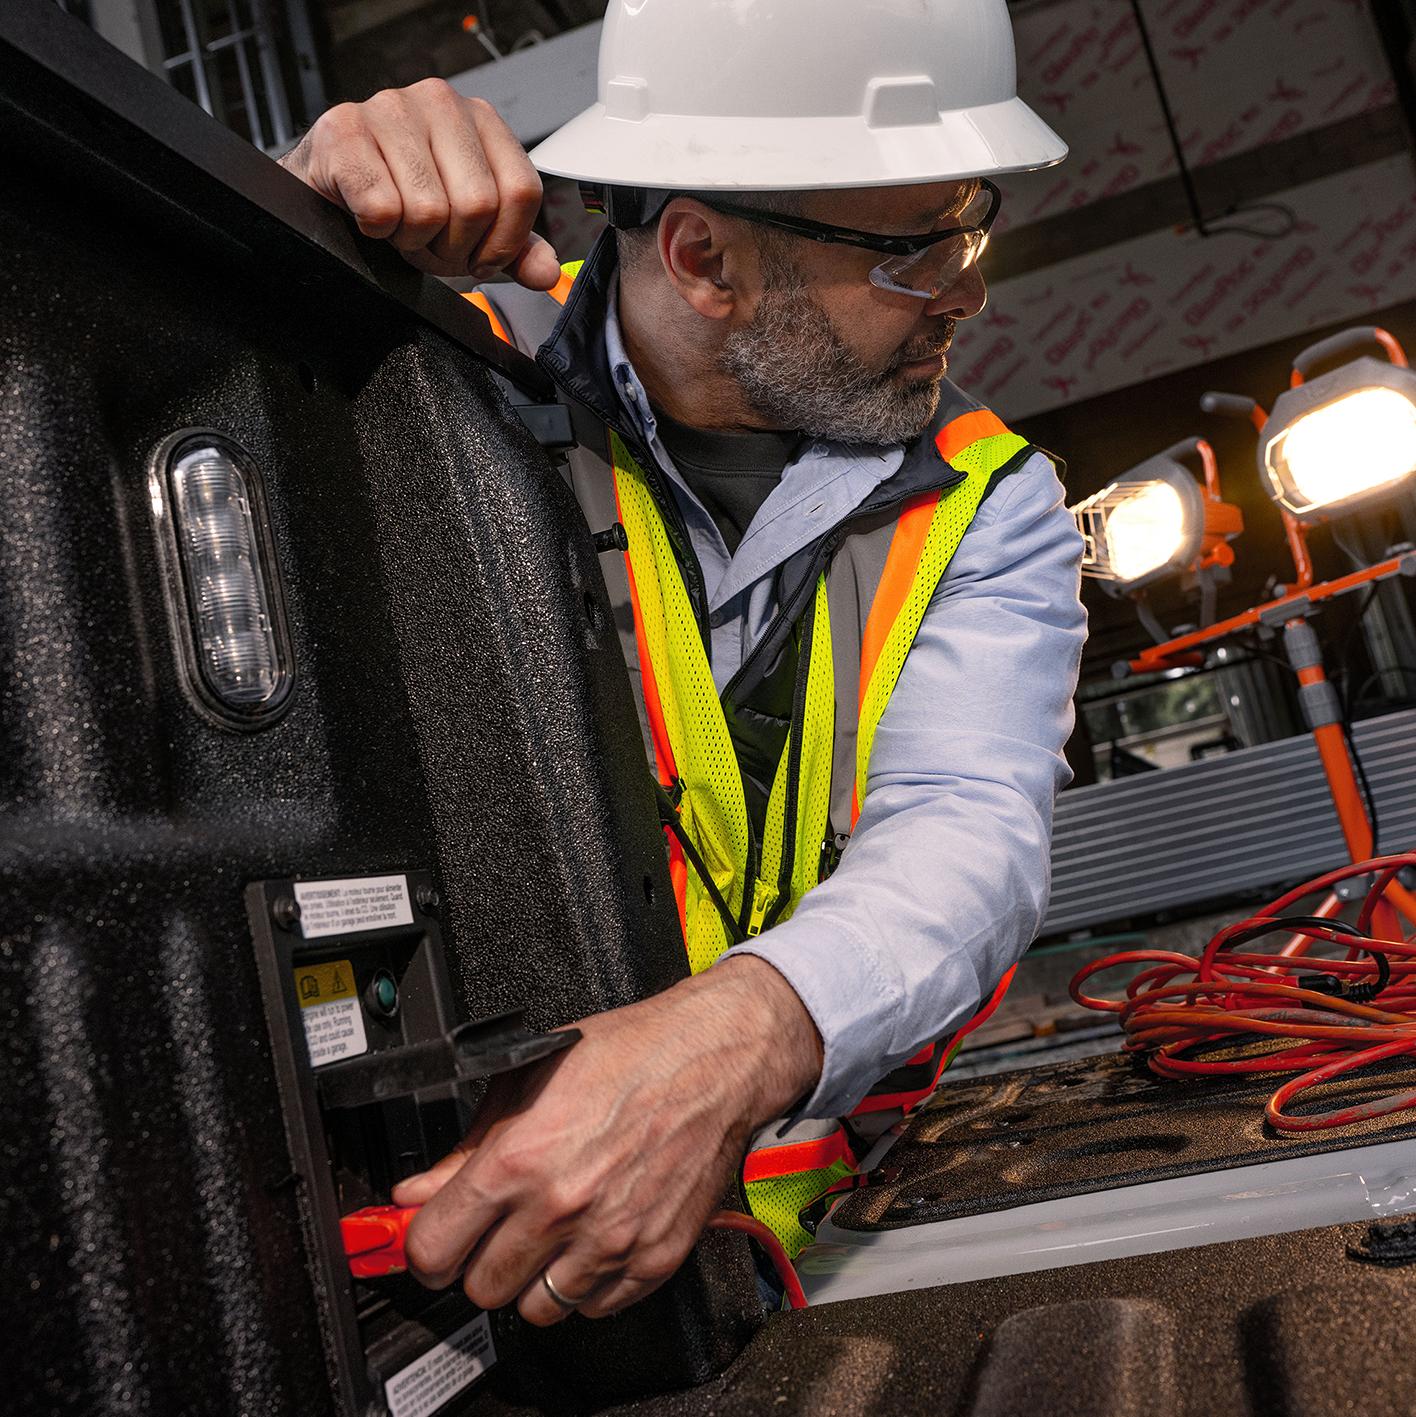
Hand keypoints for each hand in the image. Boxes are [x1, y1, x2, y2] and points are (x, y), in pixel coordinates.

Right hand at [279, 78, 560, 287]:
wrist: (329, 185)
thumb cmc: (403, 198)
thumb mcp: (468, 227)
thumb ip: (512, 248)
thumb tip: (547, 274)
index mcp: (481, 120)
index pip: (522, 191)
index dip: (503, 242)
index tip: (478, 256)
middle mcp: (440, 102)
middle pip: (478, 205)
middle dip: (452, 247)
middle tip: (429, 244)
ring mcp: (390, 108)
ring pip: (429, 210)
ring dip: (412, 241)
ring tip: (399, 229)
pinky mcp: (344, 130)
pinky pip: (382, 207)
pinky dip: (376, 229)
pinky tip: (369, 216)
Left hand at [391, 955, 822, 1324]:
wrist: (712, 1060)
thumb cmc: (629, 1055)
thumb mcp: (528, 1077)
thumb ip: (466, 1145)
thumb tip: (419, 1191)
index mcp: (519, 1160)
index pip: (432, 1251)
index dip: (425, 1243)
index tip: (436, 1235)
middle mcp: (561, 1208)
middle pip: (480, 1289)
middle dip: (480, 1260)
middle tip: (498, 1229)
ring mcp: (610, 1240)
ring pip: (536, 1309)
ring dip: (534, 1279)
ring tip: (549, 1235)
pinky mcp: (653, 1259)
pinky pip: (595, 1307)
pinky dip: (587, 1284)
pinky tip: (592, 1238)